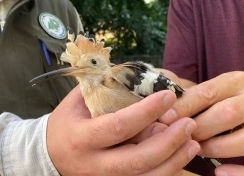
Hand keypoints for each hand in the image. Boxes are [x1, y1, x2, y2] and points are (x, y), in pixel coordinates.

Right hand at [47, 86, 199, 175]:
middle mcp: (93, 165)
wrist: (50, 155)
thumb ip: (105, 88)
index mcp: (82, 138)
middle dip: (168, 142)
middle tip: (188, 124)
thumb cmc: (68, 122)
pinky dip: (166, 172)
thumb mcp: (78, 100)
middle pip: (137, 160)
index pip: (118, 126)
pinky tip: (180, 158)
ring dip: (174, 160)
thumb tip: (141, 77)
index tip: (167, 96)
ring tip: (193, 142)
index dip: (146, 112)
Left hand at [160, 71, 243, 175]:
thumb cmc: (229, 103)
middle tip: (180, 138)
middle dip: (200, 129)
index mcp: (238, 81)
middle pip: (228, 114)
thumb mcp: (214, 92)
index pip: (208, 92)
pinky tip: (220, 173)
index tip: (164, 118)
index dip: (184, 107)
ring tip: (198, 151)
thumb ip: (191, 97)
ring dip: (217, 149)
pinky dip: (241, 174)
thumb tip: (160, 109)